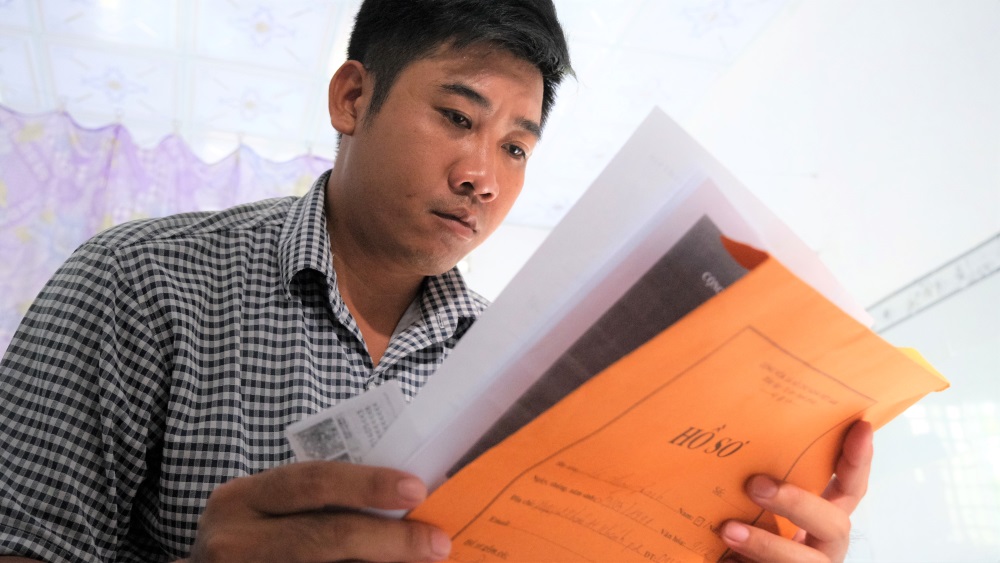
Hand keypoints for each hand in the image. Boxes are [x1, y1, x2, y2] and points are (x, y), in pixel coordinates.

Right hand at [180, 461, 451, 562]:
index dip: (368, 484)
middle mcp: (234, 541)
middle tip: (437, 543)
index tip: (417, 489)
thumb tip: (405, 502)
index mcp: (240, 499)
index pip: (312, 482)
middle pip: (325, 536)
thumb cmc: (254, 540)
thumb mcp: (268, 511)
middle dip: (390, 541)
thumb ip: (319, 501)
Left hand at [720, 420, 873, 561]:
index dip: (858, 460)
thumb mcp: (761, 503)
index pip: (851, 486)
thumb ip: (763, 480)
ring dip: (765, 544)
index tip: (860, 427)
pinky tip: (724, 557)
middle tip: (756, 485)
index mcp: (825, 517)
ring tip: (728, 530)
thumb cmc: (750, 528)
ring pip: (803, 560)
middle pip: (834, 524)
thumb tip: (736, 437)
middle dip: (797, 503)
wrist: (741, 561)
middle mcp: (825, 543)